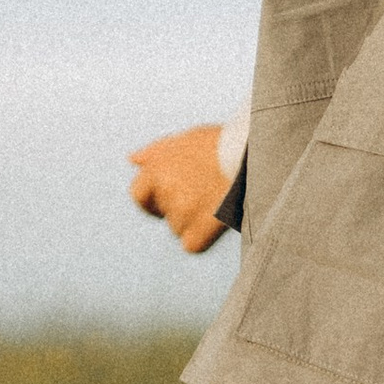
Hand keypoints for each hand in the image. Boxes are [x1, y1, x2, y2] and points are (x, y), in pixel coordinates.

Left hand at [127, 124, 232, 253]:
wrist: (251, 152)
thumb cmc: (220, 143)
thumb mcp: (185, 139)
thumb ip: (155, 151)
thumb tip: (132, 159)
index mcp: (155, 169)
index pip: (139, 195)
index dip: (152, 200)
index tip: (166, 200)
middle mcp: (164, 189)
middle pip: (164, 212)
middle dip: (180, 206)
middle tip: (204, 193)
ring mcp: (182, 210)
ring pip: (178, 228)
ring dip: (193, 220)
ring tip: (216, 201)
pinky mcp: (200, 228)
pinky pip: (191, 244)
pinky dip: (203, 237)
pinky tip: (217, 221)